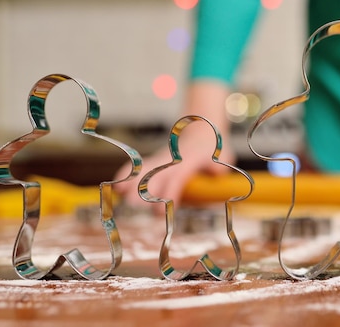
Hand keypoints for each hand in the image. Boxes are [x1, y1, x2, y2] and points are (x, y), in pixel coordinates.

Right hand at [113, 125, 235, 208]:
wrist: (202, 129)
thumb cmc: (213, 148)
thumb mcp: (222, 155)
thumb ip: (218, 165)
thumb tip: (218, 172)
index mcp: (188, 161)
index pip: (177, 177)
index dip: (169, 192)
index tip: (161, 210)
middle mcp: (172, 160)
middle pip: (155, 174)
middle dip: (143, 188)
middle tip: (132, 204)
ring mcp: (162, 159)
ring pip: (144, 169)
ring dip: (131, 181)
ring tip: (119, 194)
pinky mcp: (156, 161)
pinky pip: (140, 166)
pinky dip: (127, 172)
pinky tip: (117, 186)